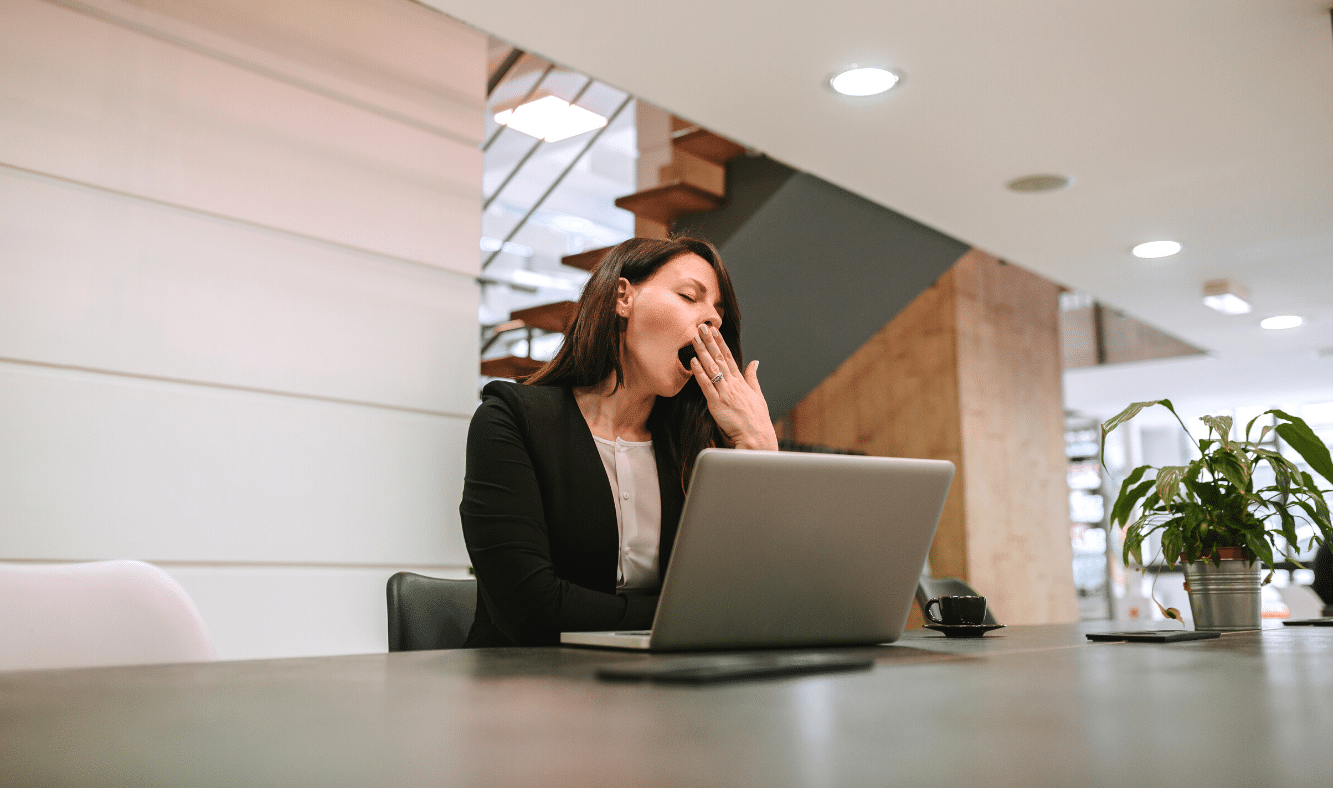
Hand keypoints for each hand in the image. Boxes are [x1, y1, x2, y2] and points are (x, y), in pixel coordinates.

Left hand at [689, 323, 778, 450]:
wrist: (757, 437)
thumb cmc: (757, 420)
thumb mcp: (757, 395)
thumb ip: (753, 377)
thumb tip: (755, 362)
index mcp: (741, 382)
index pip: (729, 357)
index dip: (721, 343)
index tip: (714, 330)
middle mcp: (733, 384)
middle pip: (720, 358)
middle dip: (710, 341)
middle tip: (701, 326)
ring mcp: (725, 393)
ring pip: (712, 368)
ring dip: (703, 352)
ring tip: (694, 338)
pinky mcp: (717, 404)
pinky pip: (706, 385)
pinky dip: (699, 373)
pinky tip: (693, 362)